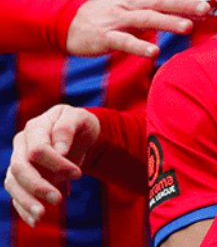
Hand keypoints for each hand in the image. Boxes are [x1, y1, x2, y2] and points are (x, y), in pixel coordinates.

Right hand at [4, 105, 98, 226]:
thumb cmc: (79, 125)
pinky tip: (34, 221)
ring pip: (13, 183)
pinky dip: (23, 209)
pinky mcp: (21, 178)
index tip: (79, 174)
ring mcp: (18, 161)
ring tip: (41, 216)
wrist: (78, 134)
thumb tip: (59, 150)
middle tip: (58, 200)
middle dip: (38, 186)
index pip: (37, 150)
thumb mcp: (80, 118)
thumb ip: (67, 128)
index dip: (56, 163)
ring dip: (26, 201)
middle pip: (20, 168)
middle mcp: (21, 145)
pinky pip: (16, 194)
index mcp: (35, 127)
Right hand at [65, 0, 210, 57]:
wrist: (68, 24)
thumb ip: (162, 8)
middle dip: (184, 3)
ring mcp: (117, 19)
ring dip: (168, 22)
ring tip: (188, 27)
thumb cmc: (110, 15)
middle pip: (160, 1)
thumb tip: (195, 11)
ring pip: (145, 19)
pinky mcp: (105, 37)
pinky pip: (123, 42)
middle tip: (206, 7)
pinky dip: (139, 46)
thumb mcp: (135, 6)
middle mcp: (130, 3)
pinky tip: (154, 52)